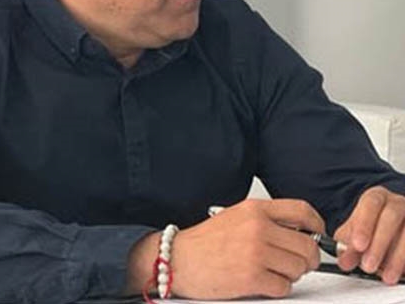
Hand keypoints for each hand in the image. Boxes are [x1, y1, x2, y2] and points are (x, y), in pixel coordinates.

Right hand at [169, 198, 323, 298]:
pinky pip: (284, 287)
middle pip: (307, 244)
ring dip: (291, 274)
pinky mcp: (252, 277)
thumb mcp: (237, 216)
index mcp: (255, 209)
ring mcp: (256, 252)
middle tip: (299, 263)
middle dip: (308, 258)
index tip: (318, 234)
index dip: (317, 225)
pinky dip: (278, 288)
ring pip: (298, 268)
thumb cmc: (206, 240)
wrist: (179, 259)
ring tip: (273, 271)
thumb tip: (299, 231)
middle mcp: (258, 227)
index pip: (301, 211)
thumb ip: (267, 219)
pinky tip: (263, 282)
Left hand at [334, 186, 404, 283]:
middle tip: (368, 266)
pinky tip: (400, 273)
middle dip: (379, 243)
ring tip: (386, 276)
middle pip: (391, 217)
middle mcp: (396, 204)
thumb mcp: (356, 234)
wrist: (388, 230)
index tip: (357, 246)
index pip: (371, 204)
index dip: (364, 224)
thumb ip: (348, 247)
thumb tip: (343, 261)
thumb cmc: (371, 228)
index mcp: (376, 198)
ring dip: (397, 257)